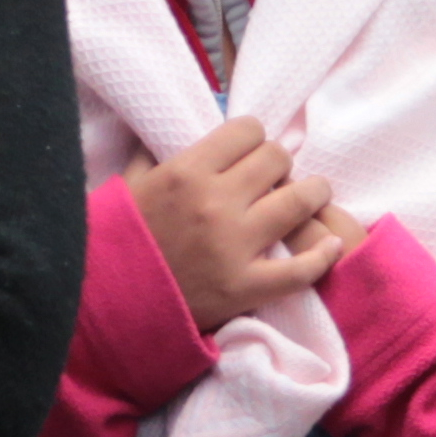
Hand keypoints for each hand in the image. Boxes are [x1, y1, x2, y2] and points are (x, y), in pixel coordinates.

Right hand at [133, 118, 350, 330]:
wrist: (104, 306)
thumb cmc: (116, 243)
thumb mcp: (126, 186)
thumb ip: (153, 155)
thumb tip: (173, 130)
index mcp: (185, 172)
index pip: (246, 130)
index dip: (252, 138)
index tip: (250, 151)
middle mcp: (215, 202)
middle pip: (276, 159)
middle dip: (279, 164)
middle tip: (276, 177)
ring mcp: (234, 246)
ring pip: (299, 202)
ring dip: (313, 194)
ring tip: (313, 196)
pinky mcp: (245, 288)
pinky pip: (301, 269)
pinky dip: (323, 255)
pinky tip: (331, 244)